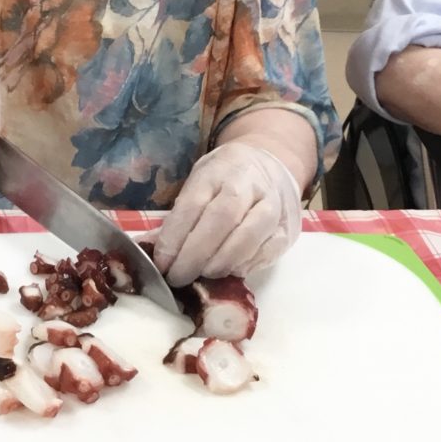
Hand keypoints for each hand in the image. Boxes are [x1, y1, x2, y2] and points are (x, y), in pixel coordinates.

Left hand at [153, 142, 301, 285]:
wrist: (271, 164)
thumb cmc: (225, 179)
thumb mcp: (199, 183)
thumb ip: (180, 215)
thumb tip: (152, 251)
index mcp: (217, 170)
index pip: (192, 204)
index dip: (174, 237)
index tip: (161, 264)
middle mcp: (248, 184)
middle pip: (221, 219)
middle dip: (196, 254)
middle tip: (178, 278)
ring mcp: (273, 204)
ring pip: (250, 234)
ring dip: (222, 261)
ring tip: (205, 276)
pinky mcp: (288, 226)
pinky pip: (269, 250)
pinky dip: (249, 264)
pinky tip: (232, 271)